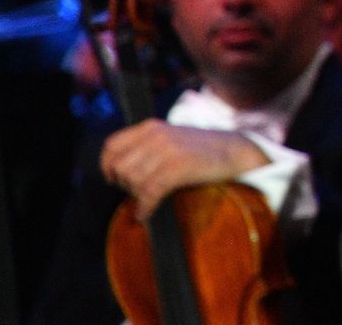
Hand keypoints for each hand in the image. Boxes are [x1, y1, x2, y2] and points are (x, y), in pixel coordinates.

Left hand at [99, 120, 267, 219]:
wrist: (235, 150)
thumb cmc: (202, 148)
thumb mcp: (170, 137)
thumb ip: (146, 145)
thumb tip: (118, 169)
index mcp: (151, 127)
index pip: (112, 145)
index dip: (106, 166)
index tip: (112, 178)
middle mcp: (157, 136)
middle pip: (121, 167)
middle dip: (124, 184)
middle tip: (138, 191)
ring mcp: (168, 151)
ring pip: (134, 181)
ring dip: (137, 196)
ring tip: (147, 200)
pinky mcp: (179, 168)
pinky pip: (150, 192)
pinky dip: (145, 207)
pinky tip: (146, 213)